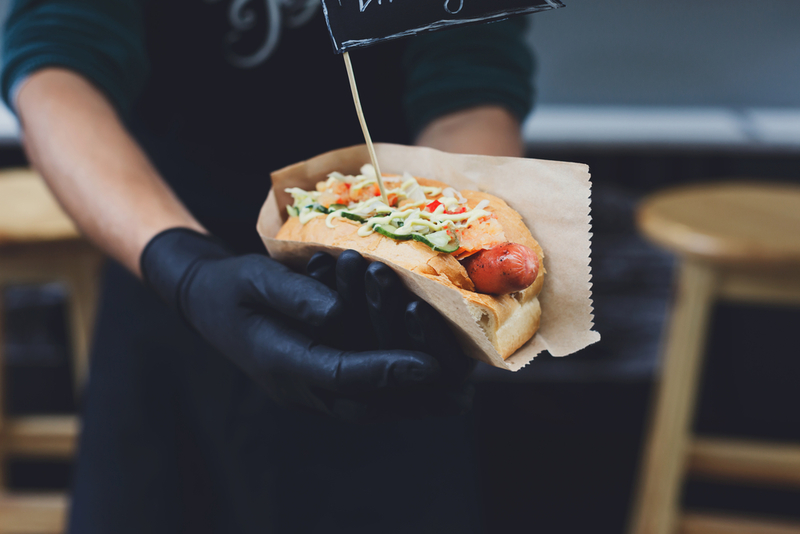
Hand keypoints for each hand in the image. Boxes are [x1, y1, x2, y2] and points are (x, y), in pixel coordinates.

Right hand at [139, 228, 441, 420]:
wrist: (209, 303)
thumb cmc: (232, 286)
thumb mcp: (255, 278)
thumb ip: (294, 295)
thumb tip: (337, 312)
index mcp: (280, 361)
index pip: (341, 373)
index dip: (387, 370)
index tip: (430, 365)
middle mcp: (299, 386)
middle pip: (365, 401)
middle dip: (416, 398)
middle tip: (464, 392)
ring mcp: (308, 390)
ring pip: (369, 406)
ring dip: (413, 401)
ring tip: (459, 396)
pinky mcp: (319, 382)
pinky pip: (363, 395)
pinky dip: (397, 392)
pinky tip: (430, 383)